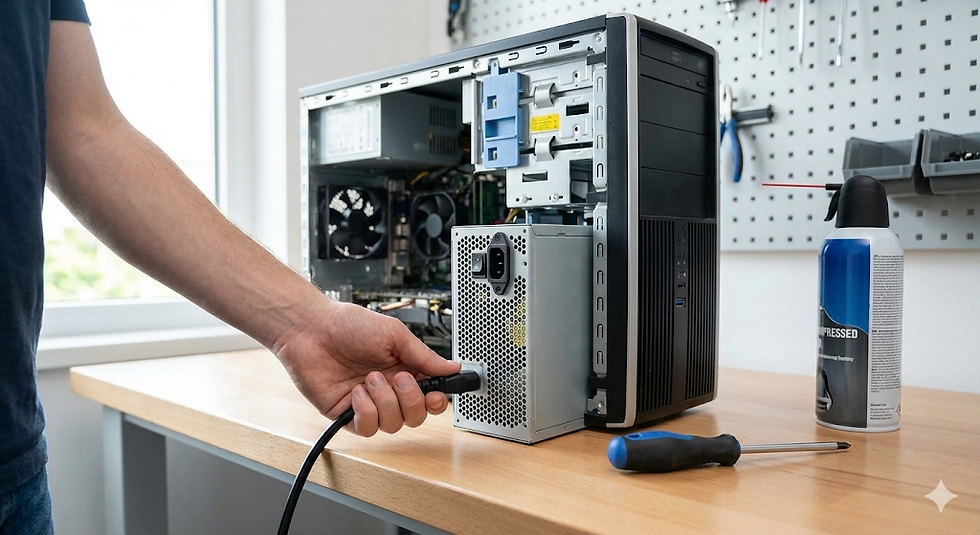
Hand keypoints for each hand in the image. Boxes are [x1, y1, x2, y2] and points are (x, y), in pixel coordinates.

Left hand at [273, 298, 459, 436]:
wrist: (311, 329)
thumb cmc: (348, 325)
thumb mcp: (394, 334)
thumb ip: (424, 355)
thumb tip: (452, 367)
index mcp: (404, 369)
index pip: (430, 396)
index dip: (437, 401)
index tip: (437, 395)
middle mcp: (388, 390)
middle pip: (416, 416)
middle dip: (411, 400)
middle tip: (398, 378)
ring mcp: (368, 404)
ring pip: (393, 425)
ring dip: (385, 401)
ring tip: (369, 379)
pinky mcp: (346, 415)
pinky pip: (368, 428)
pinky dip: (366, 411)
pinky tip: (356, 393)